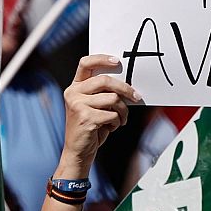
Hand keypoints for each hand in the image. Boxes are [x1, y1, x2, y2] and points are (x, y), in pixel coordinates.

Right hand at [59, 55, 139, 177]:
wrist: (79, 151)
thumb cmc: (91, 127)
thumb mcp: (95, 106)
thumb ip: (103, 93)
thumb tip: (127, 84)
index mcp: (75, 87)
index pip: (85, 63)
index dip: (101, 59)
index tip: (117, 61)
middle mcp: (73, 93)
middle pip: (105, 81)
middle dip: (125, 89)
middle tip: (136, 97)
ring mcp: (77, 105)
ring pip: (112, 99)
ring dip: (122, 111)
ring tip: (120, 119)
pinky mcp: (85, 117)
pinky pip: (112, 114)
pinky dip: (117, 122)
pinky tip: (111, 127)